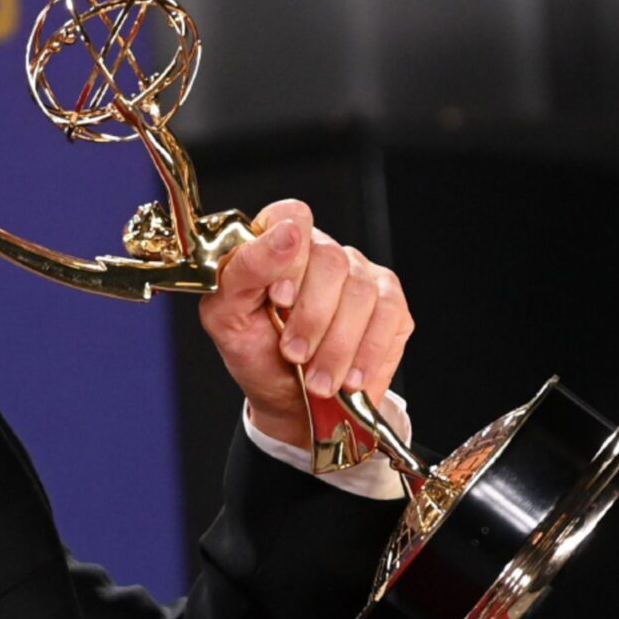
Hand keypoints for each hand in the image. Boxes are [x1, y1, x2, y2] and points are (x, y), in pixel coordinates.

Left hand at [197, 198, 414, 449]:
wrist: (289, 402)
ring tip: (317, 379)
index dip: (288, 255)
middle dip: (311, 317)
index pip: (291, 216)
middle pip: (331, 261)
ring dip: (336, 345)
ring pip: (360, 293)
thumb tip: (284, 234)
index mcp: (276, 246)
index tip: (277, 298)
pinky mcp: (391, 305)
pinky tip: (348, 377)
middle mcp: (322, 253)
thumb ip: (243, 271)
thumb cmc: (255, 354)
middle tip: (294, 354)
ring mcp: (360, 275)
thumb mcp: (227, 318)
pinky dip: (366, 353)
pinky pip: (388, 316)